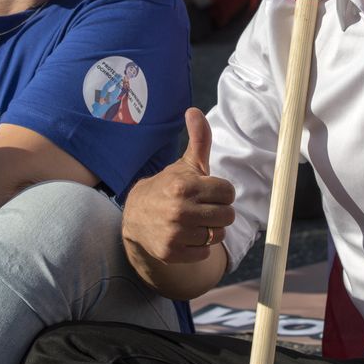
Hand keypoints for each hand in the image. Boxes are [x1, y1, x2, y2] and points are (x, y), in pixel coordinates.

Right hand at [122, 108, 235, 264]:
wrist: (136, 218)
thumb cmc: (168, 188)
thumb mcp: (184, 165)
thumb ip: (198, 139)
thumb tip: (194, 110)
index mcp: (185, 186)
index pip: (228, 192)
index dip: (220, 192)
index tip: (206, 192)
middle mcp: (179, 210)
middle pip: (227, 215)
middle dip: (218, 211)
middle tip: (201, 208)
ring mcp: (175, 233)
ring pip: (218, 235)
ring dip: (210, 230)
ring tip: (193, 222)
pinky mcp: (172, 252)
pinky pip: (205, 253)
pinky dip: (199, 247)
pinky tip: (186, 236)